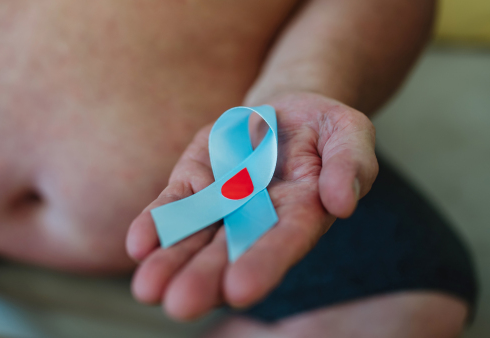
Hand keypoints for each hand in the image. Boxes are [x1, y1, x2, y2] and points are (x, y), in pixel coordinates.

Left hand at [125, 92, 377, 319]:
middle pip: (229, 252)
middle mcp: (256, 218)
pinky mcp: (194, 181)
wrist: (284, 110)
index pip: (282, 243)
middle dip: (205, 278)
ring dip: (170, 262)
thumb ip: (350, 166)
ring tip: (147, 290)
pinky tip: (139, 245)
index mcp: (300, 214)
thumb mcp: (349, 134)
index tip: (240, 290)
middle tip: (180, 305)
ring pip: (193, 237)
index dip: (263, 264)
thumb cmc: (323, 127)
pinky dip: (156, 224)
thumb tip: (341, 204)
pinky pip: (173, 205)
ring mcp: (221, 202)